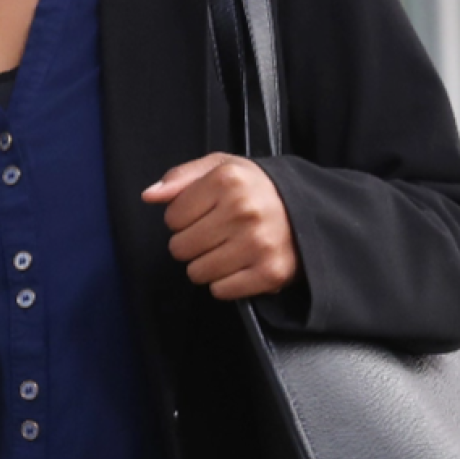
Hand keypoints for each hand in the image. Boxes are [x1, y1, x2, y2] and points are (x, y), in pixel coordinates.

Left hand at [141, 154, 299, 298]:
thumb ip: (181, 177)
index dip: (183, 217)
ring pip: (197, 273)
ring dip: (207, 265)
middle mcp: (243, 211)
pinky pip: (220, 291)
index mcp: (227, 180)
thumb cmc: (258, 189)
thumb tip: (149, 195)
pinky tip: (241, 264)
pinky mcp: (269, 273)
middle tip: (216, 233)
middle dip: (192, 243)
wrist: (310, 211)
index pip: (172, 217)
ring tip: (228, 248)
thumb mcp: (222, 167)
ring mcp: (258, 244)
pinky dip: (226, 283)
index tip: (204, 214)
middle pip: (180, 248)